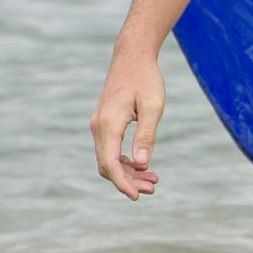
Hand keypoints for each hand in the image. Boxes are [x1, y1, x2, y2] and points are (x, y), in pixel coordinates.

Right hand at [90, 45, 165, 200]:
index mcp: (109, 124)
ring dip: (127, 172)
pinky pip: (109, 149)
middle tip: (153, 188)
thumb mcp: (152, 106)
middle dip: (128, 181)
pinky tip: (142, 165)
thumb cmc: (145, 78)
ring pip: (108, 159)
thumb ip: (146, 134)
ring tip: (152, 181)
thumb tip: (142, 164)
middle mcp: (98, 127)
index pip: (110, 163)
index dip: (123, 183)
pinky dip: (124, 161)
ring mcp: (99, 125)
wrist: (132, 56)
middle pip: (107, 165)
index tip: (137, 196)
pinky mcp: (104, 123)